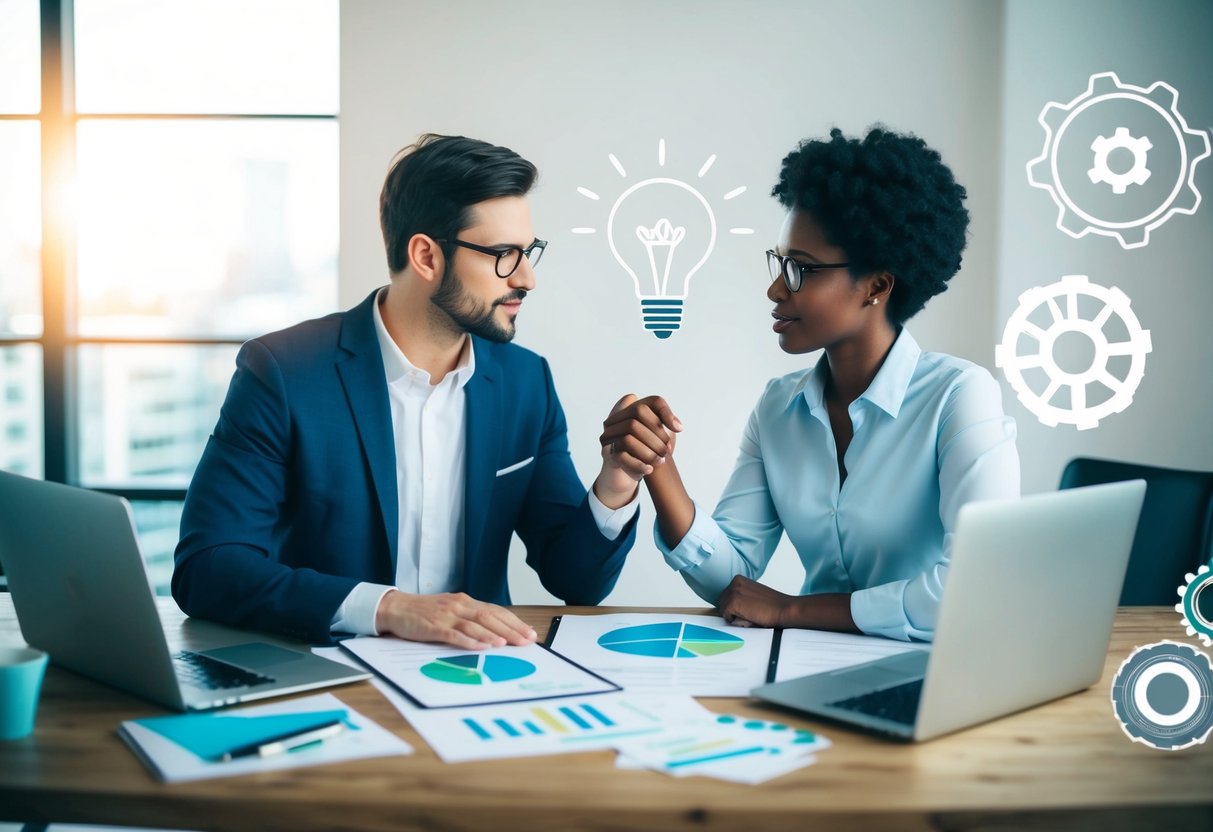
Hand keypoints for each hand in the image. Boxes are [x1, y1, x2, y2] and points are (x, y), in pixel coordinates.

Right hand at [374, 590, 536, 648]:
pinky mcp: (434, 627)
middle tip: (527, 640)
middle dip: (511, 629)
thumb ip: (470, 618)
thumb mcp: (451, 610)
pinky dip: (470, 641)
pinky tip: (482, 646)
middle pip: (490, 616)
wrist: (396, 608)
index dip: (514, 621)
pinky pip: (454, 634)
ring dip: (493, 634)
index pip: (495, 611)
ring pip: (475, 624)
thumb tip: (495, 632)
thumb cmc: (424, 612)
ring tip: (509, 644)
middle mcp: (459, 606)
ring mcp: (446, 616)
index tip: (530, 632)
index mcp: (465, 602)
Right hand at [594, 393, 682, 507]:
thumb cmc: (646, 448)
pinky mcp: (607, 452)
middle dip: (658, 435)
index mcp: (632, 409)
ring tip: (660, 460)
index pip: (653, 401)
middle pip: (638, 415)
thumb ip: (667, 425)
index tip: (678, 429)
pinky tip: (650, 469)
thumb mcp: (659, 435)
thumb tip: (677, 426)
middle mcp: (618, 418)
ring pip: (628, 437)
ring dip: (649, 451)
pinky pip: (622, 456)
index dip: (666, 413)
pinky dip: (638, 464)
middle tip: (667, 450)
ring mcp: (609, 434)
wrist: (627, 472)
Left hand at [716, 575, 797, 627]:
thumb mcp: (753, 594)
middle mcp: (733, 583)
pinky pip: (727, 617)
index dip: (735, 606)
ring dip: (735, 616)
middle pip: (722, 603)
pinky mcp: (732, 603)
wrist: (784, 609)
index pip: (725, 596)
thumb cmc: (771, 605)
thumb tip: (727, 607)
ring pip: (724, 610)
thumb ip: (741, 595)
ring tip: (751, 614)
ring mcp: (732, 592)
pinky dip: (736, 621)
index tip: (748, 608)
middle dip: (733, 611)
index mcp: (738, 579)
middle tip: (751, 613)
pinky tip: (750, 617)